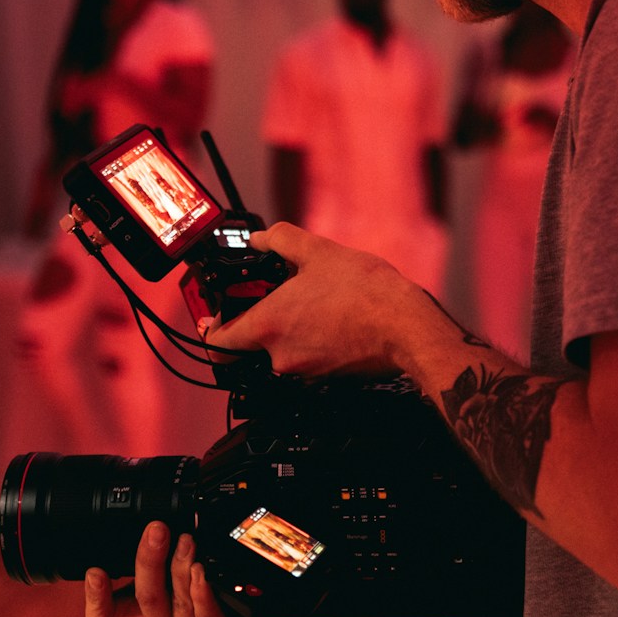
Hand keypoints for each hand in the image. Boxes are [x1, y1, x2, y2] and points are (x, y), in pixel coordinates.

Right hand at [84, 523, 288, 616]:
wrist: (266, 613)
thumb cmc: (225, 581)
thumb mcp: (191, 553)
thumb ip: (172, 538)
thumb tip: (163, 503)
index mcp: (150, 604)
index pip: (108, 614)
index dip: (97, 599)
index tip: (96, 571)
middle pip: (144, 598)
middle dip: (147, 561)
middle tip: (157, 529)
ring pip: (175, 606)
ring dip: (180, 571)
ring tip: (188, 542)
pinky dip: (202, 598)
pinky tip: (201, 577)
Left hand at [202, 223, 436, 378]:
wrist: (406, 327)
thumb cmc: (365, 293)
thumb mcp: (317, 251)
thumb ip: (280, 240)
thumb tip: (260, 238)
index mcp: (267, 326)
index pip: (218, 341)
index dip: (211, 329)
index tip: (213, 319)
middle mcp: (279, 356)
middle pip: (252, 344)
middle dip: (260, 321)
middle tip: (278, 297)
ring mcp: (303, 372)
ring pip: (281, 351)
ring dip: (290, 329)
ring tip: (315, 303)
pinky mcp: (327, 378)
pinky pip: (307, 359)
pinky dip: (311, 341)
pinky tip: (332, 319)